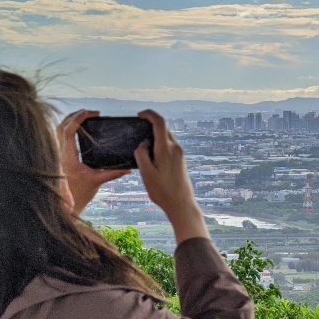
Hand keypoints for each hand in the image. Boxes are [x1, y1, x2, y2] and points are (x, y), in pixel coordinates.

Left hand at [56, 110, 129, 215]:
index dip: (79, 118)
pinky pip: (59, 136)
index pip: (69, 131)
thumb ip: (113, 172)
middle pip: (61, 125)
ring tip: (84, 116)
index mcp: (68, 156)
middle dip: (74, 115)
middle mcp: (60, 153)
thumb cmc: (80, 194)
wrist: (66, 205)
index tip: (91, 113)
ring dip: (69, 120)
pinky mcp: (59, 156)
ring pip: (57, 130)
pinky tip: (77, 128)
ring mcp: (57, 154)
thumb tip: (129, 168)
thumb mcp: (98, 181)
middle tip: (90, 112)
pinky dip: (67, 128)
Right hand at [134, 110, 208, 242]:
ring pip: (166, 137)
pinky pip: (169, 146)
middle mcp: (175, 148)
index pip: (159, 122)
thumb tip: (143, 144)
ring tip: (142, 144)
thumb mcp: (146, 173)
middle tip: (137, 129)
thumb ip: (141, 155)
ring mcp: (180, 154)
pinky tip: (151, 155)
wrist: (181, 204)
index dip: (149, 114)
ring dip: (155, 136)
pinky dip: (159, 144)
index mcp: (166, 148)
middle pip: (163, 128)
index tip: (139, 115)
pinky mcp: (181, 160)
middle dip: (150, 125)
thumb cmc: (162, 191)